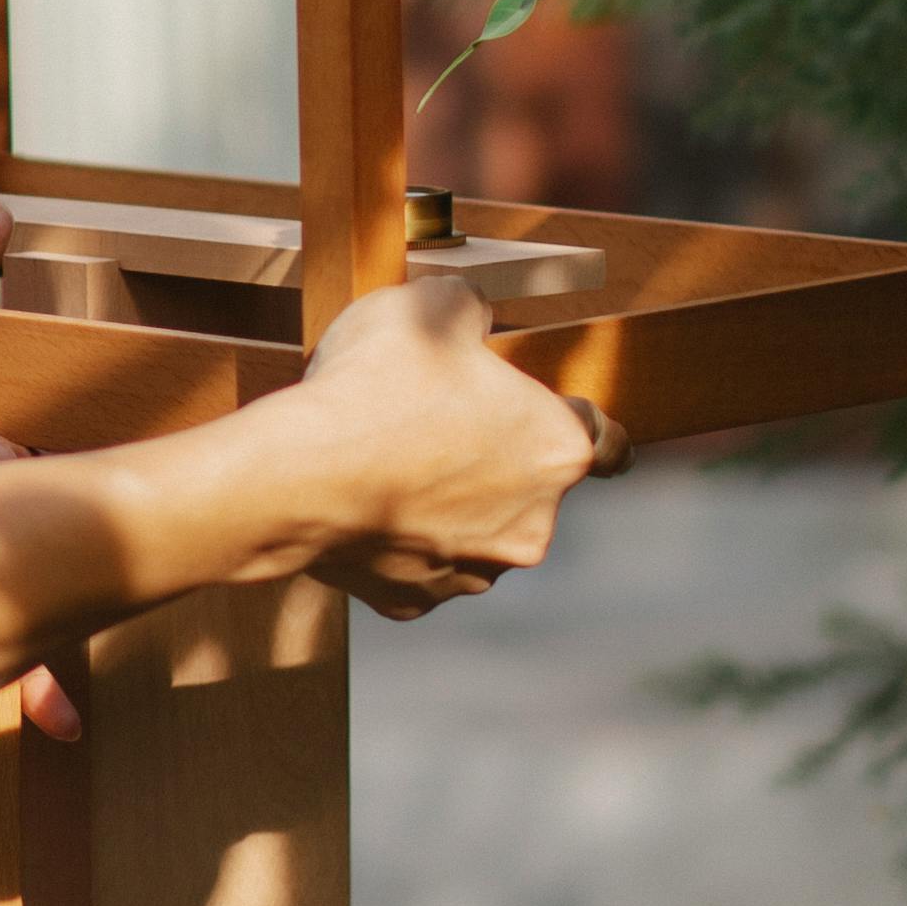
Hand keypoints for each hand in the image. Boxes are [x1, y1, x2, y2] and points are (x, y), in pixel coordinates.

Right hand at [285, 276, 627, 623]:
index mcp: (558, 450)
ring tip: (385, 460)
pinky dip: (395, 535)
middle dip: (491, 457)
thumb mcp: (431, 305)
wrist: (297, 474)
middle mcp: (533, 524)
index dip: (582, 422)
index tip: (571, 421)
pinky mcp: (416, 600)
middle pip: (527, 485)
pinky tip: (359, 503)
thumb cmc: (376, 385)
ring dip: (445, 501)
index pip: (609, 442)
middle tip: (432, 421)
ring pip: (472, 528)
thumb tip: (470, 315)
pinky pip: (414, 561)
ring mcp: (473, 570)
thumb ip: (470, 308)